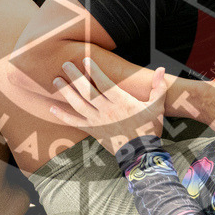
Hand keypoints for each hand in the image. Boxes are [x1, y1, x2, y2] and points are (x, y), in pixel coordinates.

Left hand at [50, 58, 168, 153]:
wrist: (141, 155)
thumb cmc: (150, 129)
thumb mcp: (157, 107)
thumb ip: (158, 87)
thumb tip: (162, 69)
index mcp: (121, 102)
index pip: (104, 82)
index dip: (94, 70)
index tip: (85, 59)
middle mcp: (107, 110)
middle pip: (87, 90)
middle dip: (75, 76)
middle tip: (65, 64)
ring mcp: (97, 121)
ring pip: (78, 104)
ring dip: (66, 91)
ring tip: (56, 80)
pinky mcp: (92, 130)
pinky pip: (74, 122)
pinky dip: (62, 115)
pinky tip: (52, 108)